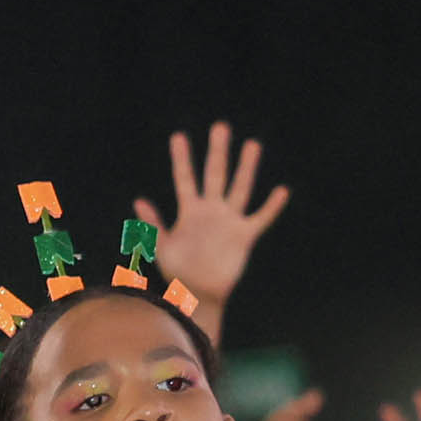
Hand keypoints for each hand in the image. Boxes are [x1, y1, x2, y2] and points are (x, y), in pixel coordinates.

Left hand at [137, 123, 290, 307]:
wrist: (198, 294)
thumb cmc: (178, 272)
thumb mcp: (162, 246)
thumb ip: (152, 224)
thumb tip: (138, 200)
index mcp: (189, 211)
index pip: (184, 179)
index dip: (181, 159)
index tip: (178, 136)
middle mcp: (211, 211)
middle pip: (215, 174)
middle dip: (217, 152)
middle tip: (220, 126)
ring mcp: (229, 221)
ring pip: (240, 188)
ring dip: (246, 167)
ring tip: (252, 144)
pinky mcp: (244, 236)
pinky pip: (261, 218)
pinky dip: (271, 206)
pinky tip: (282, 191)